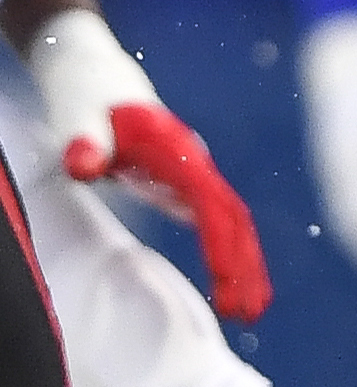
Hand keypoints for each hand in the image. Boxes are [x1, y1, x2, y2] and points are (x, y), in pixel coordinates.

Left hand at [29, 8, 272, 321]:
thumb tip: (87, 166)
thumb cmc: (82, 94)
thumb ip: (82, 139)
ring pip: (231, 221)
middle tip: (249, 317)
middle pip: (234, 219)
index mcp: (176, 152)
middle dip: (246, 267)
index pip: (212, 208)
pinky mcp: (180, 181)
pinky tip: (230, 277)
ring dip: (245, 263)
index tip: (229, 291)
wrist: (91, 70)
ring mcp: (190, 173)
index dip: (223, 251)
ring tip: (249, 309)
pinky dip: (228, 250)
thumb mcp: (75, 113)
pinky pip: (215, 220)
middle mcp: (193, 163)